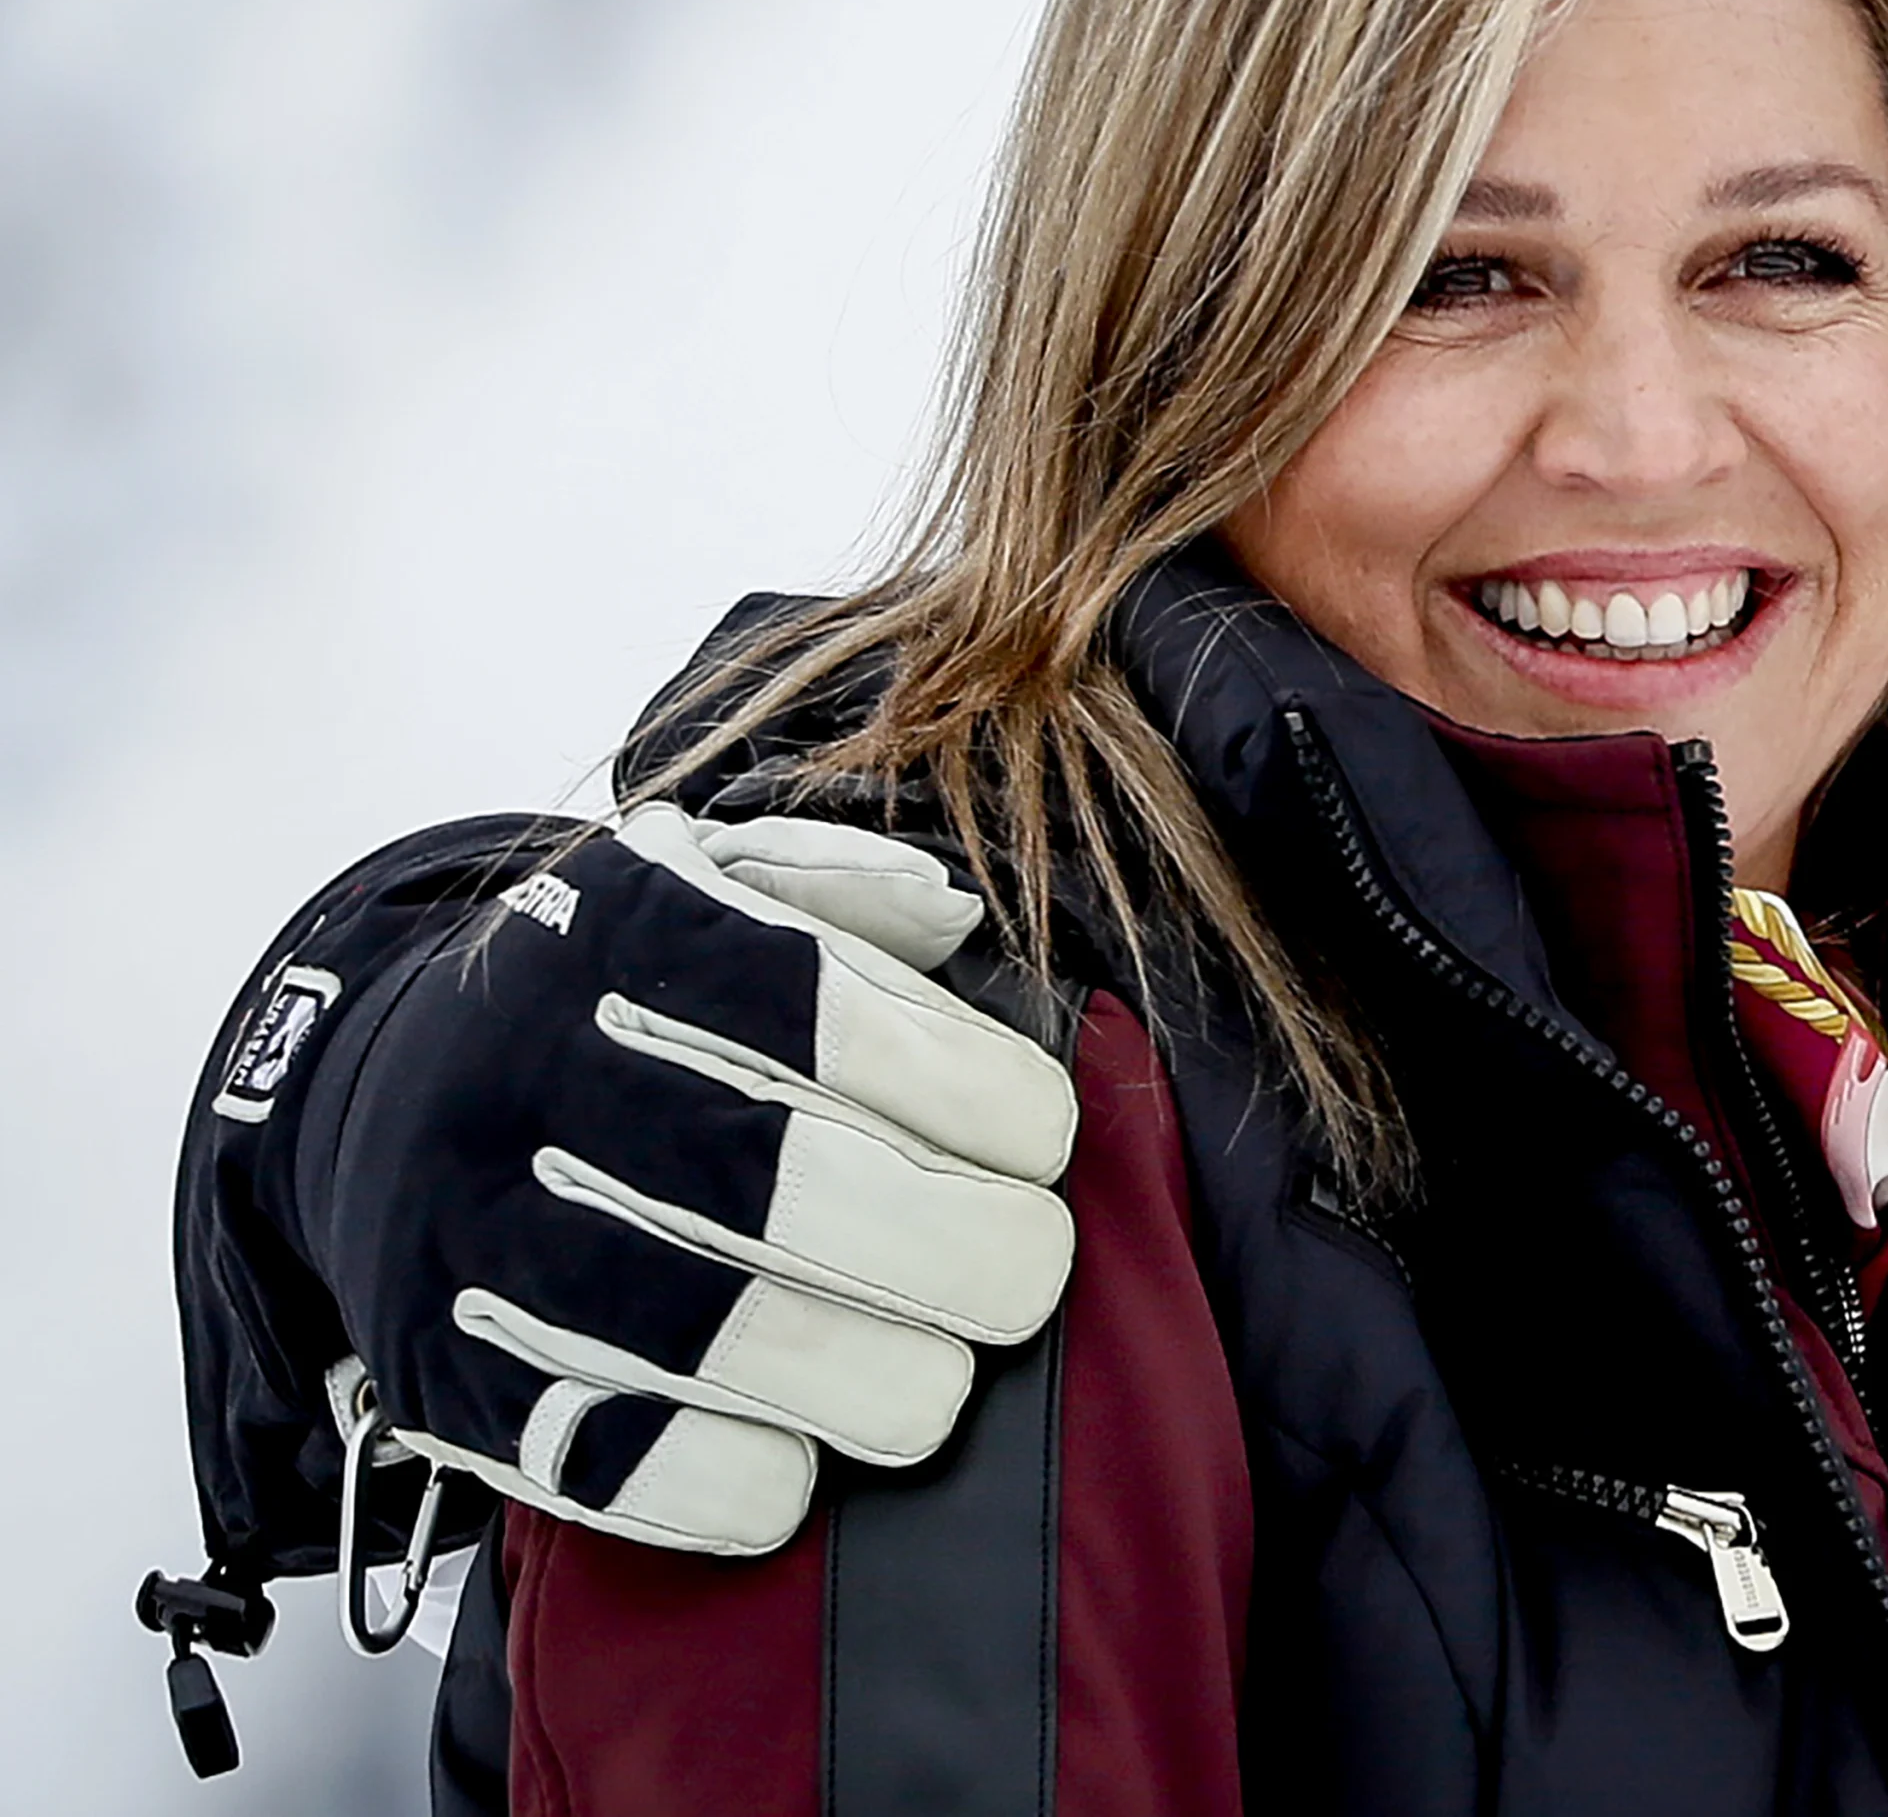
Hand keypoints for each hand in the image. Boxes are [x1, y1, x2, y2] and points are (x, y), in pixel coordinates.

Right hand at [308, 805, 1077, 1556]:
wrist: (375, 1103)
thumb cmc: (613, 1003)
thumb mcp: (714, 882)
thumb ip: (845, 886)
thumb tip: (952, 915)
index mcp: (627, 939)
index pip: (838, 1020)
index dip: (977, 1096)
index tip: (1037, 1139)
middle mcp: (541, 1082)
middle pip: (793, 1190)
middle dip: (961, 1250)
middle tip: (1023, 1268)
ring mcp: (482, 1238)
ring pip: (725, 1338)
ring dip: (879, 1379)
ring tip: (935, 1374)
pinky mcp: (449, 1382)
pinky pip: (621, 1464)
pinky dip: (744, 1480)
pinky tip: (801, 1455)